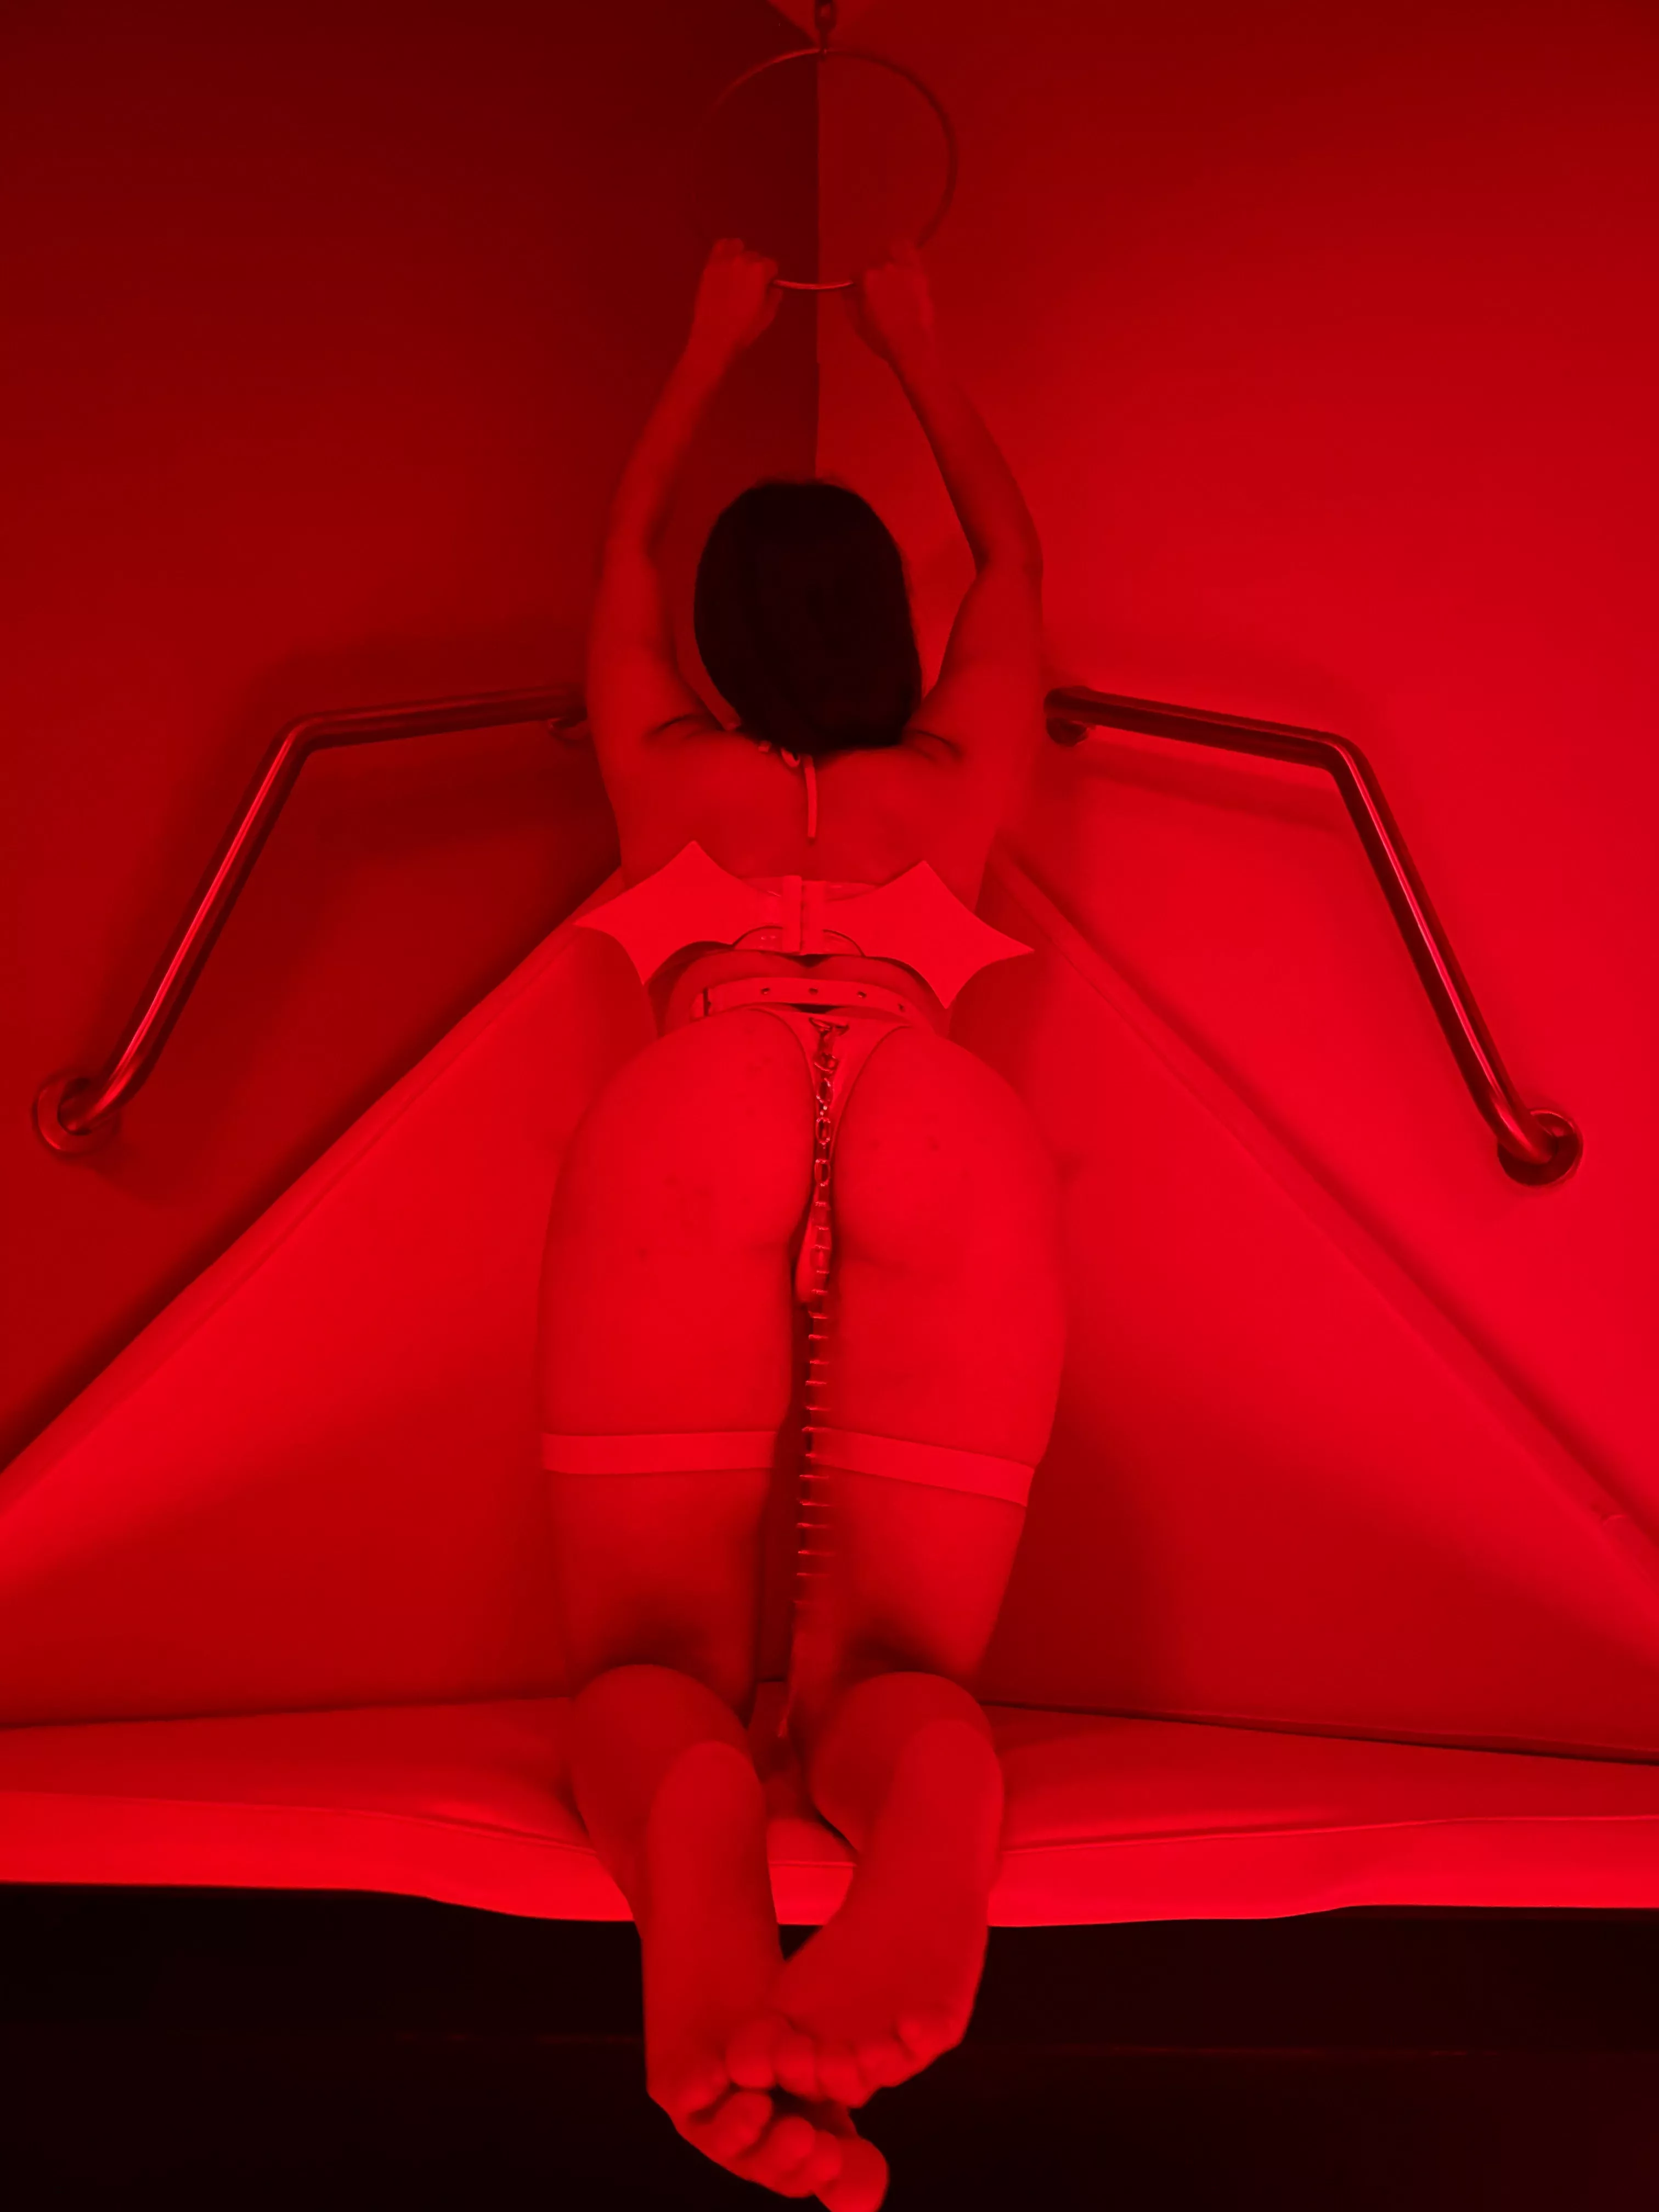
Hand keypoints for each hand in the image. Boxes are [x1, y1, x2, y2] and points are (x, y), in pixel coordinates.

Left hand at [688, 238, 781, 362]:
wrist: (714, 336)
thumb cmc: (743, 329)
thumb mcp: (767, 316)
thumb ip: (774, 297)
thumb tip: (773, 287)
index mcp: (760, 270)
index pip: (772, 265)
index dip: (770, 277)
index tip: (765, 288)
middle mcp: (743, 259)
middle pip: (755, 256)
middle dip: (755, 268)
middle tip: (749, 285)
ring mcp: (724, 260)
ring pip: (737, 246)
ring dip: (740, 255)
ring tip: (737, 271)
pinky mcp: (710, 265)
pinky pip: (720, 247)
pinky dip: (725, 251)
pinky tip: (726, 263)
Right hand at [845, 239, 937, 368]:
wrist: (912, 344)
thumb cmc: (881, 337)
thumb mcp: (857, 323)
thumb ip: (849, 302)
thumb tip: (847, 290)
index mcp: (866, 278)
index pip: (855, 272)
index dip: (856, 283)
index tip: (859, 293)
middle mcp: (884, 267)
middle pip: (874, 263)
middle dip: (873, 273)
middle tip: (878, 288)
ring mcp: (903, 268)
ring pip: (893, 250)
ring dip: (889, 257)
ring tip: (891, 271)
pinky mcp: (919, 273)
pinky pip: (911, 251)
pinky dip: (905, 251)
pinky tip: (904, 259)